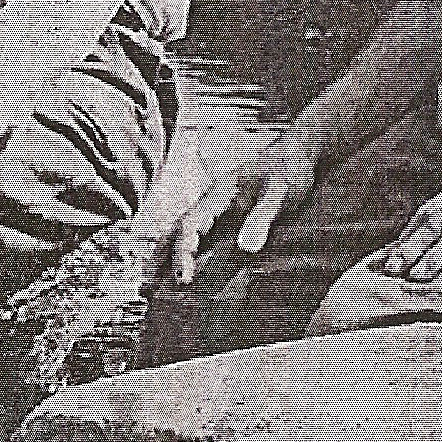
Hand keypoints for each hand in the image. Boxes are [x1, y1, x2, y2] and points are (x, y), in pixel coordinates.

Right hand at [158, 132, 320, 287]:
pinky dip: (183, 253)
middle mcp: (210, 204)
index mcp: (218, 197)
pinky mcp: (226, 217)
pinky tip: (184, 273)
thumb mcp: (280, 194)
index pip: (190, 227)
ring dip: (164, 258)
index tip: (183, 279)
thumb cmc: (289, 171)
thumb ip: (262, 218)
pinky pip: (197, 237)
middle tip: (145, 288)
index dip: (184, 254)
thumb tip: (246, 249)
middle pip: (174, 231)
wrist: (297, 153)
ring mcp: (216, 210)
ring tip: (151, 286)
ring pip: (180, 234)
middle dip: (158, 259)